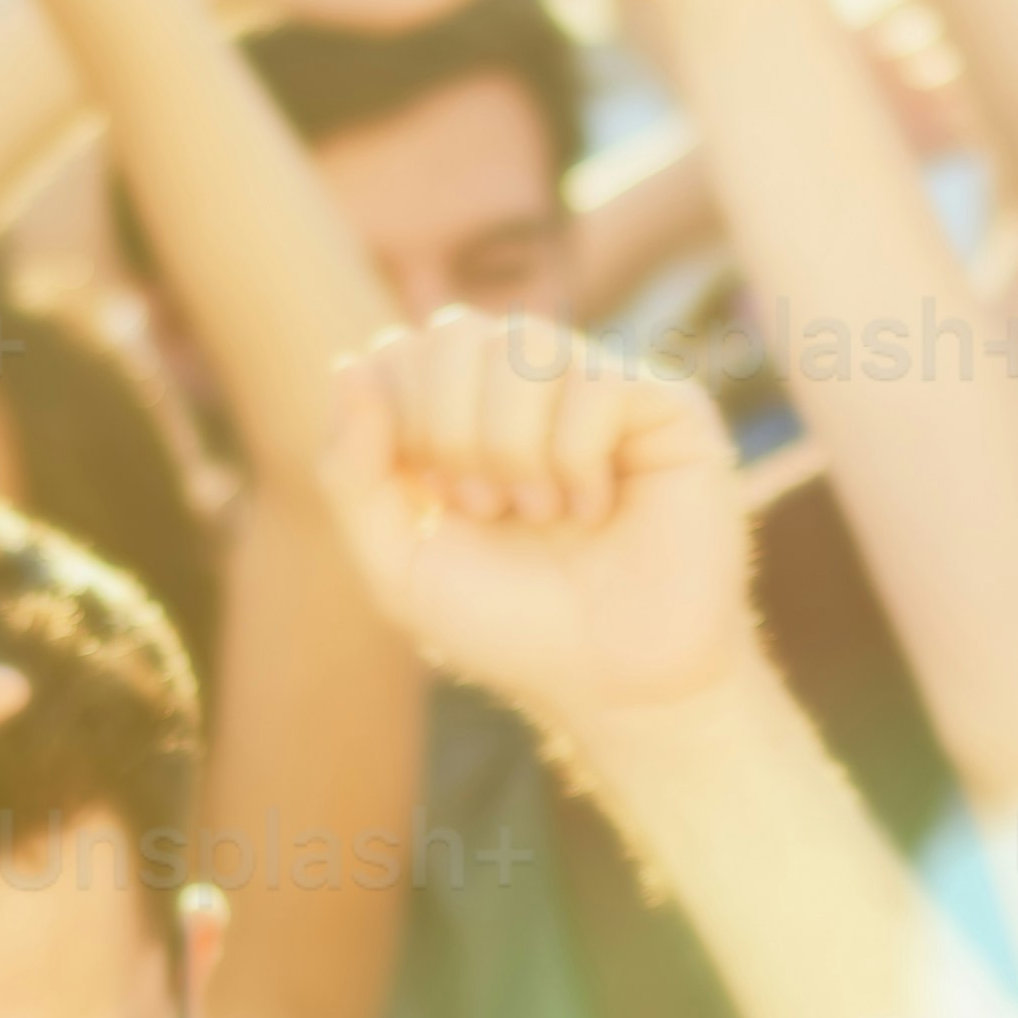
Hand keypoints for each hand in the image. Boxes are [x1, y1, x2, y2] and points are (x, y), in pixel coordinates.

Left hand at [316, 318, 754, 724]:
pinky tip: (599, 508)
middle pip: (455, 331)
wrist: (618, 687)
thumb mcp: (400, 566)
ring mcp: (599, 388)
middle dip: (451, 429)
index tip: (437, 501)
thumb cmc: (514, 629)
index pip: (404, 350)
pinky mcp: (666, 404)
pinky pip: (597, 379)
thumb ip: (352, 473)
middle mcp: (530, 390)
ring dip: (513, 443)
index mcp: (462, 415)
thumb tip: (351, 365)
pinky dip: (579, 457)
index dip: (402, 418)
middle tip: (486, 508)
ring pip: (525, 341)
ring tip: (542, 512)